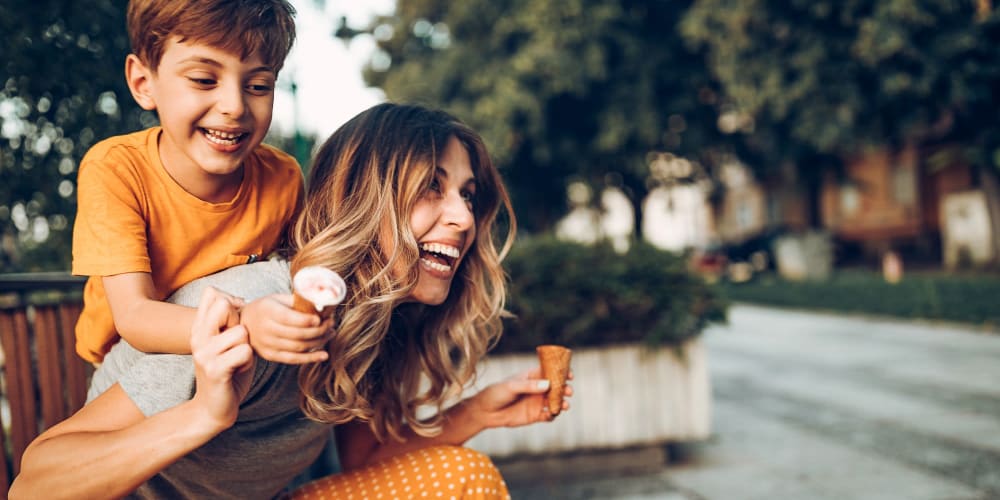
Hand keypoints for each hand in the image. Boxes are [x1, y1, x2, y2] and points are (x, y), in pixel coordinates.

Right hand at [190, 287, 254, 430]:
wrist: (213, 408)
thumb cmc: (227, 371)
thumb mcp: (226, 341)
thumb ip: (229, 321)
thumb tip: (238, 299)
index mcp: (198, 328)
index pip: (212, 293)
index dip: (232, 302)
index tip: (234, 322)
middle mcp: (197, 337)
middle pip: (224, 305)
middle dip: (240, 322)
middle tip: (236, 344)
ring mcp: (204, 353)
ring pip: (241, 331)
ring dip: (247, 347)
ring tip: (237, 361)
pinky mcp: (215, 370)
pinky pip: (245, 352)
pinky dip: (248, 362)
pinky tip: (238, 370)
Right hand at [240, 294, 331, 363]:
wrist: (243, 323)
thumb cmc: (266, 308)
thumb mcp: (277, 298)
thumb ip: (297, 301)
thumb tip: (322, 304)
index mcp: (267, 311)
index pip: (289, 318)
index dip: (308, 320)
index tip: (322, 318)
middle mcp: (265, 329)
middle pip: (297, 334)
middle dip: (319, 330)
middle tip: (331, 324)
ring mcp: (267, 344)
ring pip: (298, 347)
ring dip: (318, 342)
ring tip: (330, 334)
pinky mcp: (270, 356)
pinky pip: (293, 360)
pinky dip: (310, 358)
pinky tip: (324, 355)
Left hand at [465, 367, 573, 428]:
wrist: (486, 412)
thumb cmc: (496, 393)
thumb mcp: (511, 386)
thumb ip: (529, 386)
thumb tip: (547, 384)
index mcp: (533, 376)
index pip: (551, 372)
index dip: (562, 372)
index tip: (569, 375)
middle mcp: (538, 388)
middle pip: (556, 387)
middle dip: (565, 388)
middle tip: (568, 391)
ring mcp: (537, 401)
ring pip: (555, 401)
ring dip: (562, 402)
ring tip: (564, 405)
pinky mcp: (535, 415)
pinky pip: (549, 415)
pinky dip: (553, 415)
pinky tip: (552, 414)